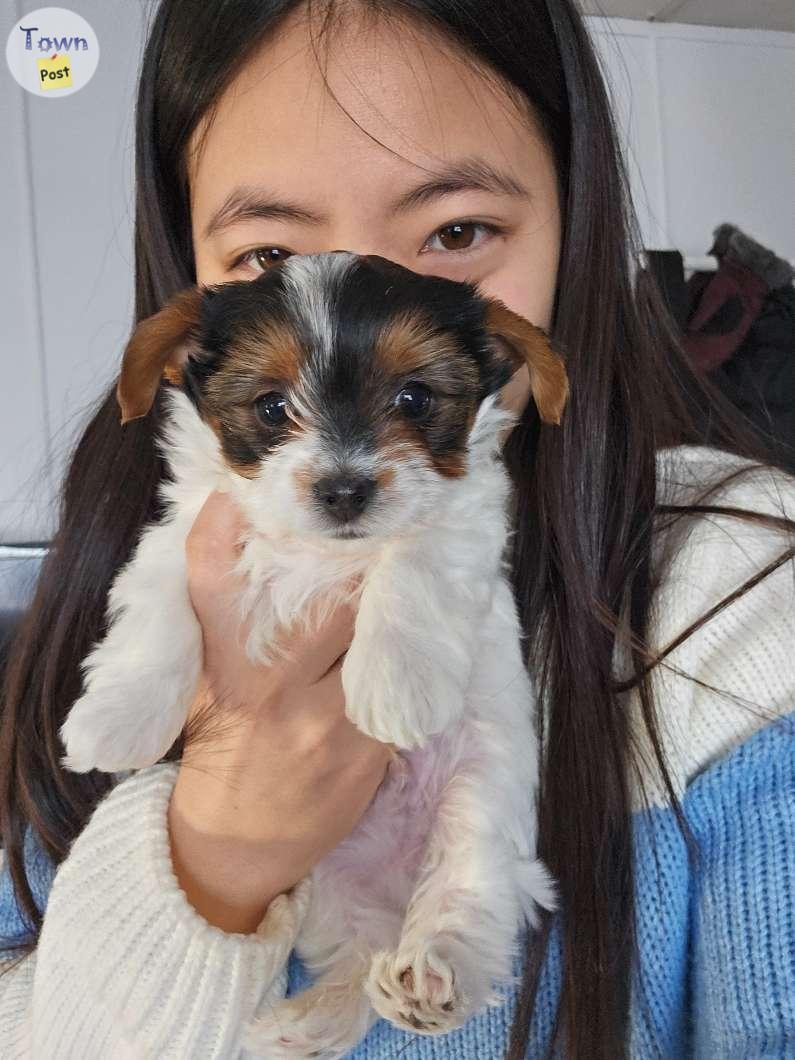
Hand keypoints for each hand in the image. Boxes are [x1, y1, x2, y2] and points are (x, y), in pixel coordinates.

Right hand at [168, 490, 394, 931]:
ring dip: (398, 609)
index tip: (231, 498)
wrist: (236, 846)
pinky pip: (400, 691)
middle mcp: (275, 693)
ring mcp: (326, 726)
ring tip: (424, 570)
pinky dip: (412, 662)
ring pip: (377, 644)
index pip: (213, 593)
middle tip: (385, 526)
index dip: (216, 539)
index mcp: (226, 674)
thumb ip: (224, 629)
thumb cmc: (221, 750)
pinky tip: (431, 636)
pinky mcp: (366, 755)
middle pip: (327, 607)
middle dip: (357, 565)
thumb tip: (251, 554)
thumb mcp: (206, 688)